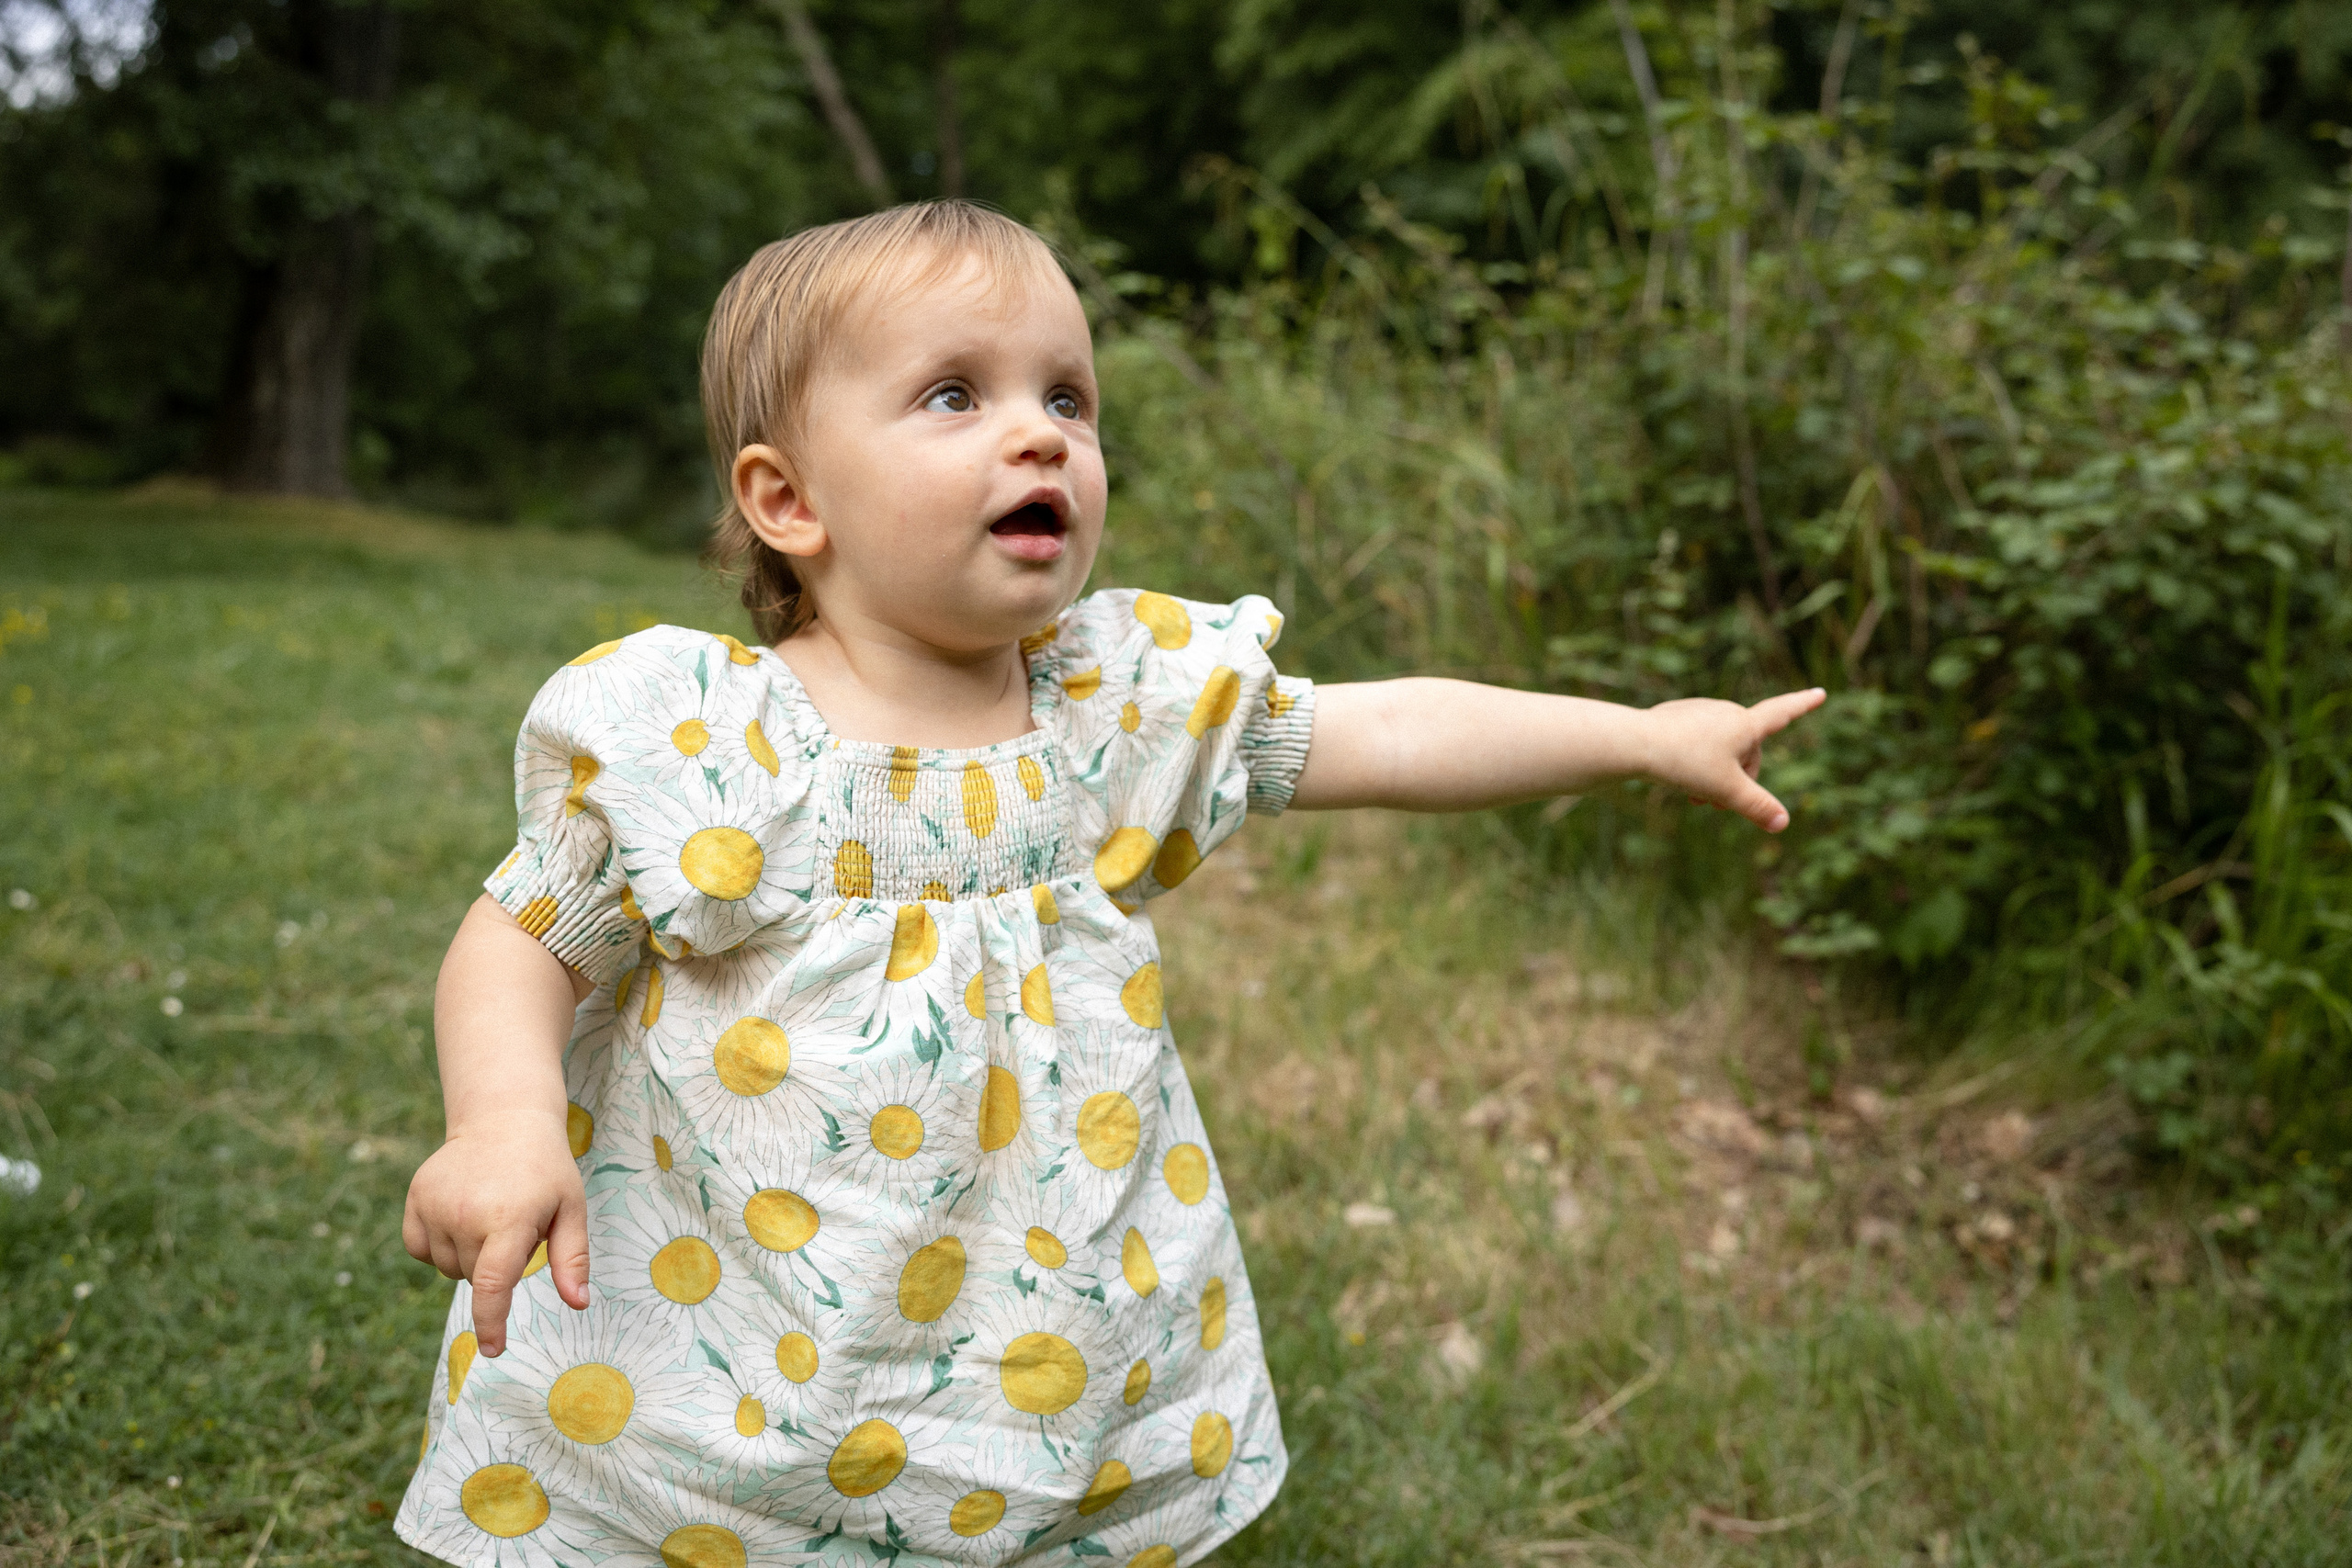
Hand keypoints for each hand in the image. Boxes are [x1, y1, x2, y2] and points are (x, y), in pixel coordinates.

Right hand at [401, 1111, 589, 1354]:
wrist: (504, 1120)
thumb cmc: (546, 1170)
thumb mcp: (572, 1209)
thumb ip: (573, 1259)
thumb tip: (579, 1304)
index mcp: (508, 1219)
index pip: (493, 1285)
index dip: (491, 1324)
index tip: (492, 1350)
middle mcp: (465, 1214)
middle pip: (474, 1279)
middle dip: (495, 1267)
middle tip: (514, 1227)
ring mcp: (435, 1205)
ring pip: (447, 1267)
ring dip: (468, 1257)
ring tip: (489, 1216)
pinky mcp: (415, 1199)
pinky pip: (420, 1250)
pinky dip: (439, 1246)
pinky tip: (460, 1218)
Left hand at [1639, 688, 1825, 831]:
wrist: (1636, 743)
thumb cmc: (1685, 763)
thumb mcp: (1726, 790)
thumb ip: (1756, 806)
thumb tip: (1783, 823)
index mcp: (1744, 724)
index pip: (1782, 714)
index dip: (1802, 706)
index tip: (1820, 692)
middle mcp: (1725, 711)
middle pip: (1745, 752)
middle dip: (1737, 779)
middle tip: (1714, 804)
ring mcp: (1700, 711)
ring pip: (1719, 751)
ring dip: (1714, 774)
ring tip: (1694, 795)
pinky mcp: (1676, 716)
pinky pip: (1696, 744)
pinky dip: (1694, 762)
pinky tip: (1674, 773)